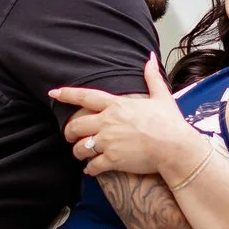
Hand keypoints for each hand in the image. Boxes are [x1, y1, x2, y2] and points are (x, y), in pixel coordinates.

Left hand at [51, 56, 208, 181]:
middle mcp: (108, 122)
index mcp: (117, 105)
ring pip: (80, 147)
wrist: (175, 147)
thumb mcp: (161, 96)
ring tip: (83, 155)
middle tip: (71, 136)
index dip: (67, 94)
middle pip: (75, 125)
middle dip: (69, 132)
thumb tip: (151, 58)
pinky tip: (92, 169)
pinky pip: (91, 166)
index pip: (85, 96)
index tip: (53, 93)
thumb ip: (152, 77)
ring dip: (78, 152)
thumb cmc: (170, 123)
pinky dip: (89, 169)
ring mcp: (108, 141)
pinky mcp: (112, 159)